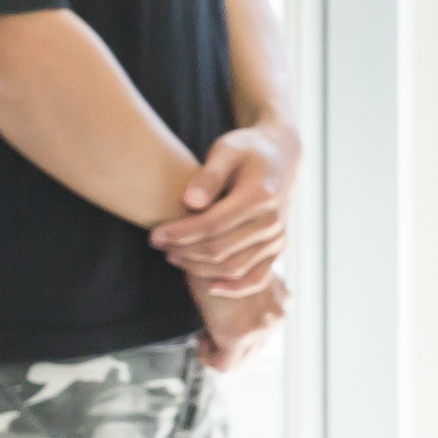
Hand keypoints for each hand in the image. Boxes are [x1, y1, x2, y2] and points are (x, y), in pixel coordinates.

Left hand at [153, 122, 297, 294]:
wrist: (282, 157)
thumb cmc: (248, 150)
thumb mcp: (227, 149)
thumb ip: (209, 174)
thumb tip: (189, 202)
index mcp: (260, 196)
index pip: (212, 224)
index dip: (180, 233)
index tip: (154, 234)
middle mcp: (273, 222)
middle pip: (220, 249)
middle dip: (184, 250)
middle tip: (157, 243)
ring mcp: (278, 239)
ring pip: (234, 268)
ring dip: (200, 268)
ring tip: (173, 256)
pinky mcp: (278, 250)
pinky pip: (257, 278)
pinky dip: (234, 288)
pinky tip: (210, 287)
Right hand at [195, 264, 284, 370]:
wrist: (208, 244)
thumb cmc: (221, 254)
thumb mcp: (244, 273)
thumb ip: (250, 294)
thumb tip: (238, 311)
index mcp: (283, 300)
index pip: (266, 332)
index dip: (243, 335)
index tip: (223, 326)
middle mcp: (278, 315)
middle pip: (256, 350)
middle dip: (232, 348)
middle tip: (211, 336)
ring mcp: (262, 326)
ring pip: (242, 360)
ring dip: (222, 352)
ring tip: (205, 337)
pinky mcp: (238, 334)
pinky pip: (225, 364)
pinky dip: (210, 358)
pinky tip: (201, 342)